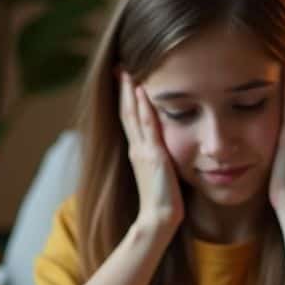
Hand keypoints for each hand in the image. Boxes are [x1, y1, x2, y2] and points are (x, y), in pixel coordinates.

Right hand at [119, 73, 183, 231]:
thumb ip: (160, 159)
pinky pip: (147, 126)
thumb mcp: (161, 173)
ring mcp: (143, 150)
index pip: (130, 119)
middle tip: (119, 67)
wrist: (159, 218)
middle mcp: (137, 148)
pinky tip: (140, 91)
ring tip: (126, 71)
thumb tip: (165, 151)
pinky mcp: (153, 155)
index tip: (125, 79)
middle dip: (123, 89)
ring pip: (133, 115)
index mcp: (138, 152)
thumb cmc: (163, 201)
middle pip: (126, 112)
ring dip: (129, 92)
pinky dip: (142, 107)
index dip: (126, 99)